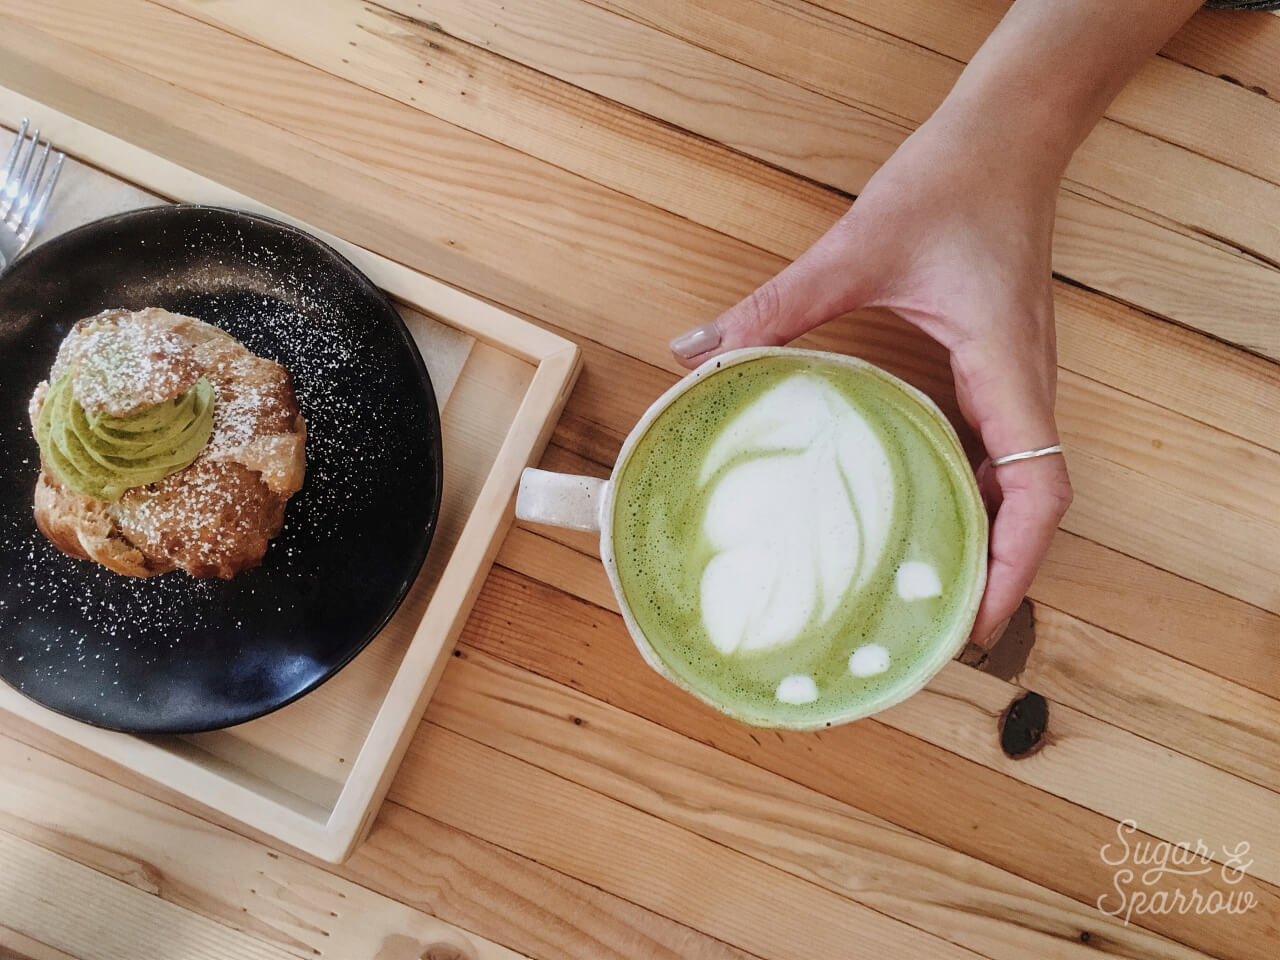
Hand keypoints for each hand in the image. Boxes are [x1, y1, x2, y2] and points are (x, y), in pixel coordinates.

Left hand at [669, 118, 1072, 646]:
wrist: (1007, 135)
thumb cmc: (952, 182)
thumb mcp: (857, 248)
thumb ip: (778, 304)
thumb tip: (695, 352)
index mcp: (1006, 367)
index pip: (1039, 487)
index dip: (1016, 563)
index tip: (975, 620)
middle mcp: (1022, 384)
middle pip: (1032, 503)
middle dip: (997, 571)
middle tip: (936, 627)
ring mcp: (1014, 378)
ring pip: (1018, 481)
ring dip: (985, 536)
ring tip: (927, 586)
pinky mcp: (996, 367)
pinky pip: (995, 448)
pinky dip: (969, 490)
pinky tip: (919, 505)